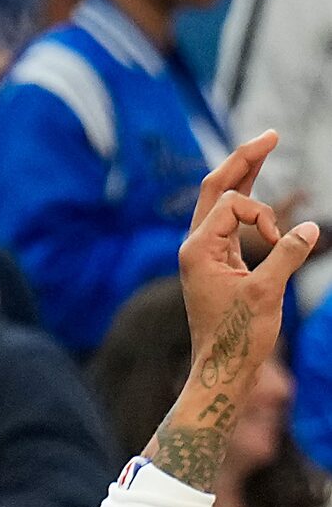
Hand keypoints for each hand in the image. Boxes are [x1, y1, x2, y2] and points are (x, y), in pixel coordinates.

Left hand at [179, 133, 318, 379]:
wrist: (221, 371)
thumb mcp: (266, 293)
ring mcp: (204, 255)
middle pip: (216, 188)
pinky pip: (229, 222)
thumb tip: (311, 229)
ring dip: (244, 174)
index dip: (262, 214)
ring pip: (221, 203)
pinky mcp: (216, 265)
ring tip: (265, 146)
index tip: (275, 241)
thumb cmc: (237, 337)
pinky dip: (246, 201)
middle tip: (272, 134)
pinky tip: (253, 183)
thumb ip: (287, 255)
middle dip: (244, 159)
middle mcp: (195, 247)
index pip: (231, 202)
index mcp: (198, 249)